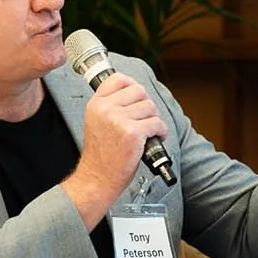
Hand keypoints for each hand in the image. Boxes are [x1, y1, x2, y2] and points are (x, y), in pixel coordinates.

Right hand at [64, 73, 170, 227]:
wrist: (97, 179)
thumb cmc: (100, 157)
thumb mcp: (96, 123)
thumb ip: (110, 107)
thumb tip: (134, 96)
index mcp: (96, 105)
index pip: (118, 79)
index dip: (132, 85)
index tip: (138, 96)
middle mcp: (106, 109)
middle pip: (139, 91)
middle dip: (147, 105)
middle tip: (146, 119)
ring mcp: (119, 120)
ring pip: (150, 107)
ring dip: (155, 120)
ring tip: (149, 132)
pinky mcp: (133, 133)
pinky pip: (157, 123)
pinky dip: (161, 131)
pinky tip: (155, 138)